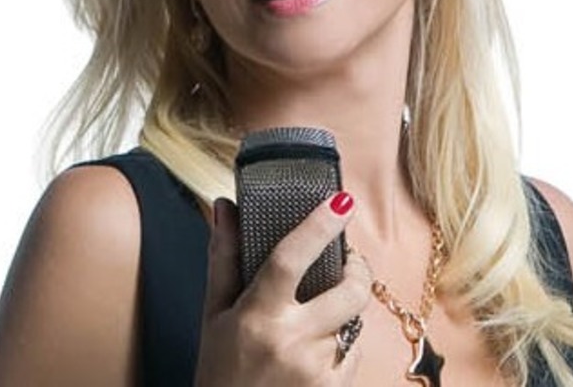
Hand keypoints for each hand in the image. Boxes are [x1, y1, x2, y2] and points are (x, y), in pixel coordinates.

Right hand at [194, 192, 371, 385]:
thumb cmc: (219, 373)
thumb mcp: (214, 315)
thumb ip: (224, 258)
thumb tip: (225, 208)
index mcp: (256, 316)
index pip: (290, 258)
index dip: (318, 225)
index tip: (341, 201)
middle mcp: (291, 341)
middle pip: (347, 291)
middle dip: (358, 270)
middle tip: (349, 261)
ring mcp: (316, 369)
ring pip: (353, 323)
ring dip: (342, 313)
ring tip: (313, 320)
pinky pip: (353, 353)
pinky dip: (342, 345)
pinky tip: (314, 353)